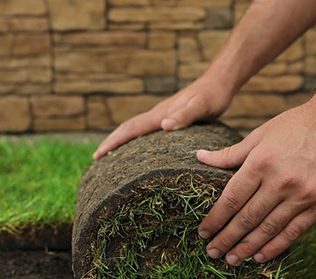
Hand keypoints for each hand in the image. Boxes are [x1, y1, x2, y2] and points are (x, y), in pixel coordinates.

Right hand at [93, 76, 234, 159]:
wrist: (219, 82)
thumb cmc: (212, 96)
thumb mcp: (202, 107)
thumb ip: (184, 116)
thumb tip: (164, 126)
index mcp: (160, 114)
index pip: (130, 129)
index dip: (113, 142)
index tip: (97, 155)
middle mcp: (157, 115)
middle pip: (127, 129)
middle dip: (110, 142)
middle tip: (96, 158)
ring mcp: (161, 116)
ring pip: (135, 130)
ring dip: (120, 141)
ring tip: (110, 156)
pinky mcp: (169, 119)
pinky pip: (145, 131)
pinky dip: (135, 140)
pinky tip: (138, 149)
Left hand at [196, 102, 315, 264]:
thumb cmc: (297, 125)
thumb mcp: (259, 134)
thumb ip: (230, 154)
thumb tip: (199, 157)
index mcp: (261, 163)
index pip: (232, 199)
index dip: (215, 219)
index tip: (203, 232)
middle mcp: (281, 181)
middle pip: (247, 218)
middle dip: (226, 238)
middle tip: (212, 252)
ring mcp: (304, 195)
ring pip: (268, 229)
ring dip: (247, 247)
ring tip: (232, 259)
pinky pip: (294, 231)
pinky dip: (275, 246)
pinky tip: (260, 256)